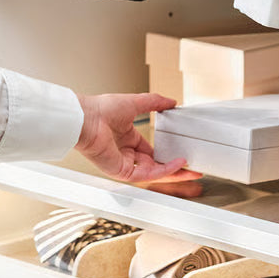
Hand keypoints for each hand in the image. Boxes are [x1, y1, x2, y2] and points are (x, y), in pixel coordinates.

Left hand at [74, 92, 199, 183]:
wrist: (86, 118)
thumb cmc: (100, 109)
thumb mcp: (135, 102)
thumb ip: (155, 102)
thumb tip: (171, 102)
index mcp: (127, 139)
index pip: (152, 152)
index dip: (168, 154)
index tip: (182, 153)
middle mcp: (126, 153)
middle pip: (156, 166)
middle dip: (175, 169)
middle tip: (192, 169)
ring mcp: (124, 163)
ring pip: (154, 173)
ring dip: (173, 172)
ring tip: (190, 170)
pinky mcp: (121, 171)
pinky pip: (146, 175)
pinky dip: (163, 171)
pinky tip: (176, 165)